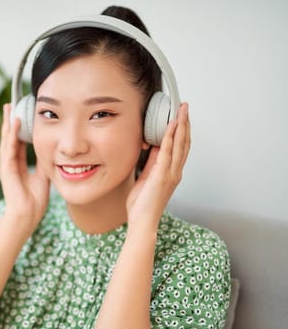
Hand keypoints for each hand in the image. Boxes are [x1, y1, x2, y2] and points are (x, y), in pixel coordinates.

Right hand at [0, 104, 49, 231]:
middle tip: (11, 104)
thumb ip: (43, 162)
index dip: (19, 128)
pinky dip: (12, 135)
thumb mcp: (43, 176)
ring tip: (10, 108)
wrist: (27, 216)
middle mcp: (9, 163)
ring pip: (7, 140)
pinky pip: (9, 148)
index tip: (21, 114)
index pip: (17, 142)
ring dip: (8, 123)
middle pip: (9, 137)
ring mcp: (6, 165)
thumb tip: (51, 150)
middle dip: (10, 121)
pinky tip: (14, 123)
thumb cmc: (34, 200)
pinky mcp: (7, 169)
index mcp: (17, 165)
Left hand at [126, 103, 190, 229]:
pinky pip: (167, 153)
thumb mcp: (146, 178)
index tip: (182, 116)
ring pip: (180, 145)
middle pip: (184, 142)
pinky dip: (170, 139)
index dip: (183, 130)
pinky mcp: (162, 176)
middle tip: (185, 107)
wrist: (142, 221)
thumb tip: (153, 148)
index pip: (181, 147)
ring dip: (181, 126)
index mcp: (172, 172)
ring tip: (181, 111)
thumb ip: (151, 163)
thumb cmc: (142, 205)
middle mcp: (175, 172)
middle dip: (185, 123)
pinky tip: (171, 127)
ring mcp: (171, 174)